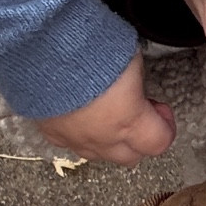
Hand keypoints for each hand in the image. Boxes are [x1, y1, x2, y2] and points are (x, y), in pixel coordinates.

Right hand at [34, 54, 175, 164]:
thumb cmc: (88, 48)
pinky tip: (81, 116)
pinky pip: (71, 145)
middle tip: (139, 113)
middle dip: (140, 139)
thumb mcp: (130, 56)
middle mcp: (102, 137)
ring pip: (100, 156)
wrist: (40, 49)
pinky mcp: (50, 132)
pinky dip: (81, 136)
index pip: (159, 143)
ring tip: (109, 114)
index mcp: (129, 120)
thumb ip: (137, 81)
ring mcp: (74, 138)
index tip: (161, 110)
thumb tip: (136, 87)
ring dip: (111, 141)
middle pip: (131, 157)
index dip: (165, 126)